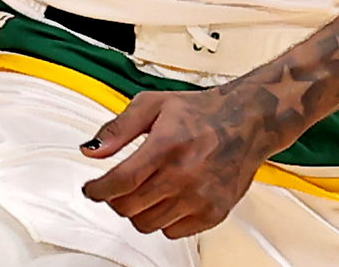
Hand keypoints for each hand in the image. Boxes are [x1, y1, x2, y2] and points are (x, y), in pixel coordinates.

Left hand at [80, 83, 291, 238]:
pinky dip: (163, 220)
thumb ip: (118, 128)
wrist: (247, 122)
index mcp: (166, 146)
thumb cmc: (201, 113)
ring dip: (138, 211)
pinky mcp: (213, 214)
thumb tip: (92, 150)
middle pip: (129, 207)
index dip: (98, 190)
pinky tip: (168, 198)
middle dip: (114, 199)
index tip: (91, 190)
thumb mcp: (153, 105)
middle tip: (117, 188)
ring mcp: (200, 198)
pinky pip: (172, 232)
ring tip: (145, 190)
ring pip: (147, 224)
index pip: (120, 182)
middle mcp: (184, 175)